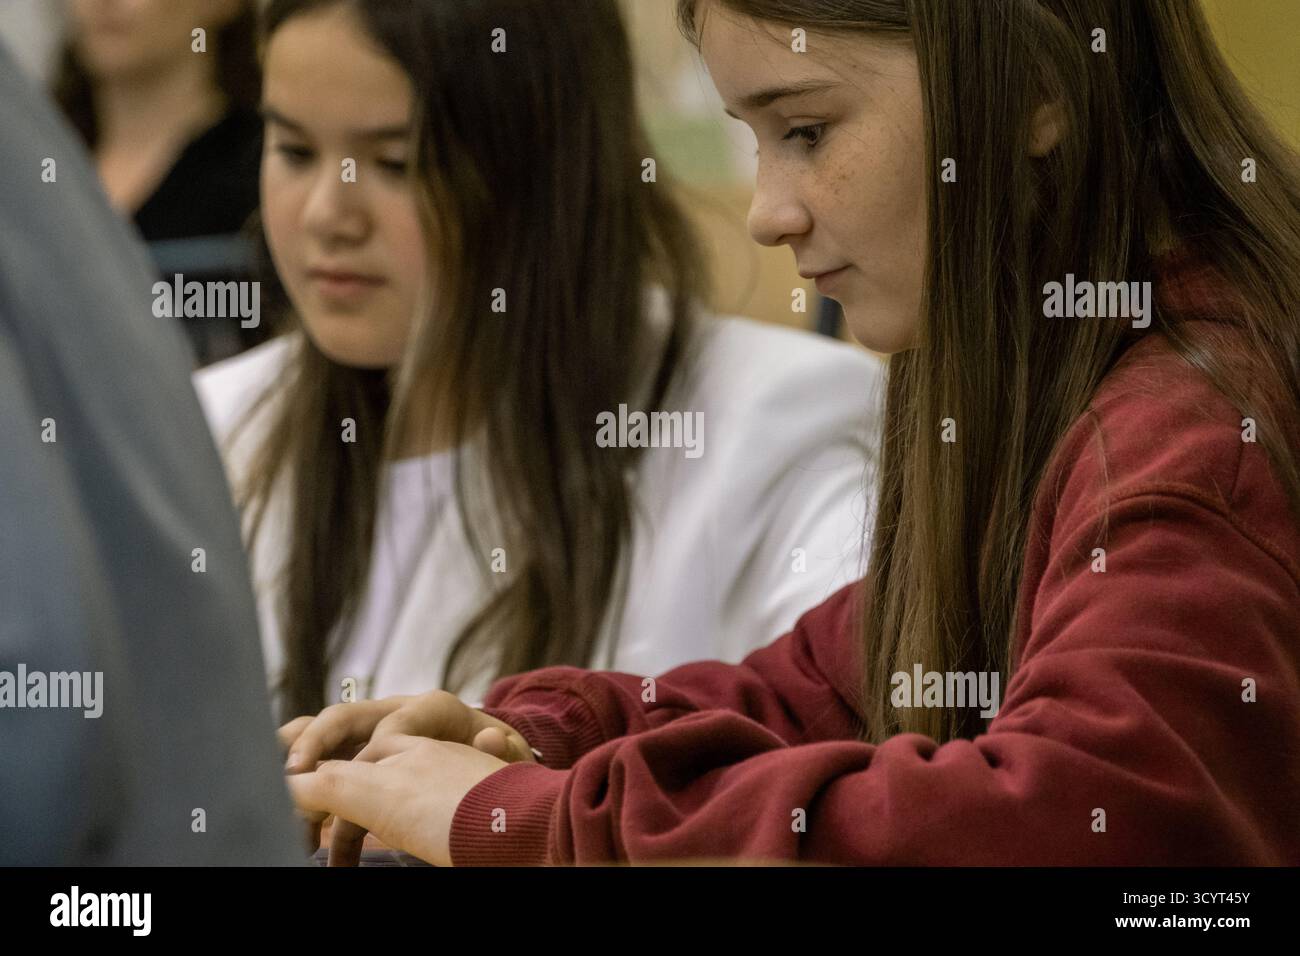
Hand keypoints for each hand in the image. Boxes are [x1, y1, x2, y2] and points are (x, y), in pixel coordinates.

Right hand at [278, 690, 534, 857]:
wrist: (489, 760)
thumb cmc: (494, 758)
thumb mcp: (508, 755)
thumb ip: (504, 749)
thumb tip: (491, 739)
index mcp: (432, 709)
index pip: (397, 720)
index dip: (381, 745)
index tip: (366, 773)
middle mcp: (394, 713)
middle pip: (345, 718)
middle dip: (316, 742)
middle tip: (295, 773)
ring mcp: (371, 734)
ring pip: (323, 737)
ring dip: (299, 761)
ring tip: (279, 791)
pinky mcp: (358, 758)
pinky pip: (323, 763)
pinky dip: (305, 787)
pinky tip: (296, 817)